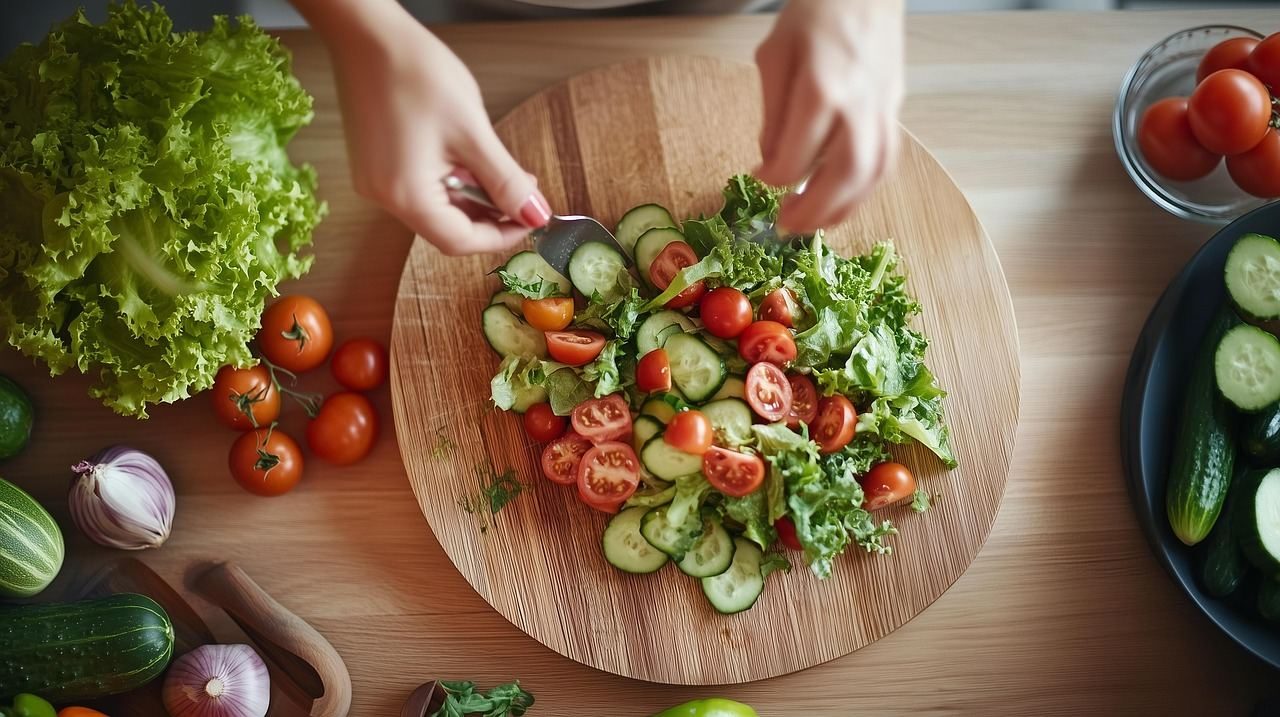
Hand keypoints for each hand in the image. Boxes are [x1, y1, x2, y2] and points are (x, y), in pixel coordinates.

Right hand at [320, 6, 549, 254]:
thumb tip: (533, 214)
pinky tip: (468, 158)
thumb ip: (505, 180)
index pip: (459, 241)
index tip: (530, 219)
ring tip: (499, 168)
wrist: (368, 33)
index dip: (500, 236)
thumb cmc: (414, 73)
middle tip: (522, 190)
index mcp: (405, 196)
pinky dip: (450, 181)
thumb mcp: (473, 131)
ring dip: (472, 196)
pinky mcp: (375, 164)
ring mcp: (375, 181)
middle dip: (489, 214)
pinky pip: (419, 187)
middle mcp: (383, 197)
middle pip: (446, 227)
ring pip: (435, 207)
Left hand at [755, 0, 904, 232]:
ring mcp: (883, 111)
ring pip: (872, 176)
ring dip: (842, 209)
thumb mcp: (774, 56)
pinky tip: (842, 201)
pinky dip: (864, 191)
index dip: (773, 178)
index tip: (759, 177)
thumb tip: (771, 160)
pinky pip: (887, 163)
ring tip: (814, 224)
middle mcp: (858, 106)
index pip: (795, 158)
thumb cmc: (814, 16)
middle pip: (844, 176)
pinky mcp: (894, 113)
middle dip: (813, 211)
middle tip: (786, 225)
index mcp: (821, 90)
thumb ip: (771, 113)